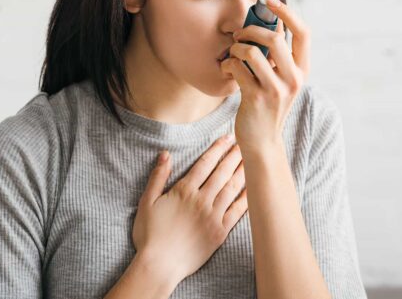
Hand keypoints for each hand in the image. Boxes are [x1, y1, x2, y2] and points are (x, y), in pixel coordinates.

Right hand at [131, 134, 247, 283]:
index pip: (205, 164)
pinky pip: (237, 212)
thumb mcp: (147, 202)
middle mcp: (201, 200)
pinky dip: (247, 199)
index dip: (217, 149)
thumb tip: (165, 154)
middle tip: (246, 142)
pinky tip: (255, 189)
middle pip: (222, 172)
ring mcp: (213, 216)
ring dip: (243, 172)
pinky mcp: (220, 232)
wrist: (160, 264)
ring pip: (232, 189)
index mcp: (184, 191)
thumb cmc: (150, 234)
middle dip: (234, 156)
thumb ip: (157, 177)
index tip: (228, 137)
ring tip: (252, 159)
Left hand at [219, 0, 310, 154]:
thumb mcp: (278, 78)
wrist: (261, 140)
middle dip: (250, 30)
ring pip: (253, 52)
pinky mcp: (257, 98)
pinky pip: (238, 68)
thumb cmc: (265, 103)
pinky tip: (227, 70)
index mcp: (302, 70)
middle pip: (274, 38)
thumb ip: (275, 55)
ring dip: (236, 48)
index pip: (303, 32)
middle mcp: (294, 78)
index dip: (286, 11)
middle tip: (238, 36)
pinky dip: (228, 64)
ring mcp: (277, 89)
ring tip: (232, 54)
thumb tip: (262, 22)